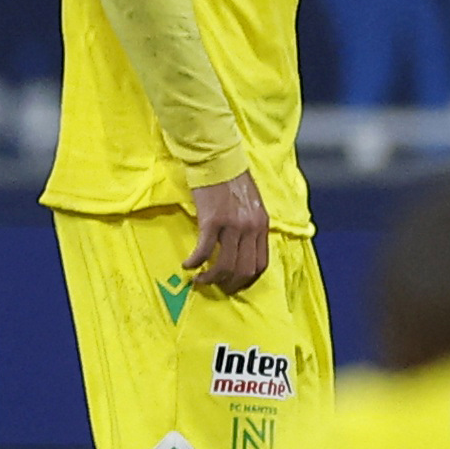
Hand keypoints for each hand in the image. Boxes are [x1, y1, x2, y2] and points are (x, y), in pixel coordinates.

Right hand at [183, 172, 269, 296]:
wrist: (218, 160)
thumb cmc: (233, 180)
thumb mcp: (251, 205)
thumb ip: (250, 225)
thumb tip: (242, 245)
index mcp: (262, 225)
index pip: (261, 263)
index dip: (248, 280)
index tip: (235, 284)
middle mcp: (251, 228)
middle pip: (244, 269)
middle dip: (230, 284)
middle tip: (217, 287)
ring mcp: (233, 226)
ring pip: (225, 265)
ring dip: (211, 278)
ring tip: (200, 280)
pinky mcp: (212, 221)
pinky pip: (204, 251)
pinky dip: (195, 262)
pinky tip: (187, 265)